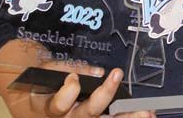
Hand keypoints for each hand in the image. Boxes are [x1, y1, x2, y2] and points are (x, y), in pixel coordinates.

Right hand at [30, 68, 153, 117]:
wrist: (34, 105)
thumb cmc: (41, 87)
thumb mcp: (47, 74)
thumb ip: (68, 69)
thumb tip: (98, 73)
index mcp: (51, 108)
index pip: (60, 104)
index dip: (68, 91)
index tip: (73, 78)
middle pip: (89, 112)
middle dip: (105, 95)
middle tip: (117, 75)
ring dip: (128, 116)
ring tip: (147, 111)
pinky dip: (128, 116)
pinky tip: (148, 114)